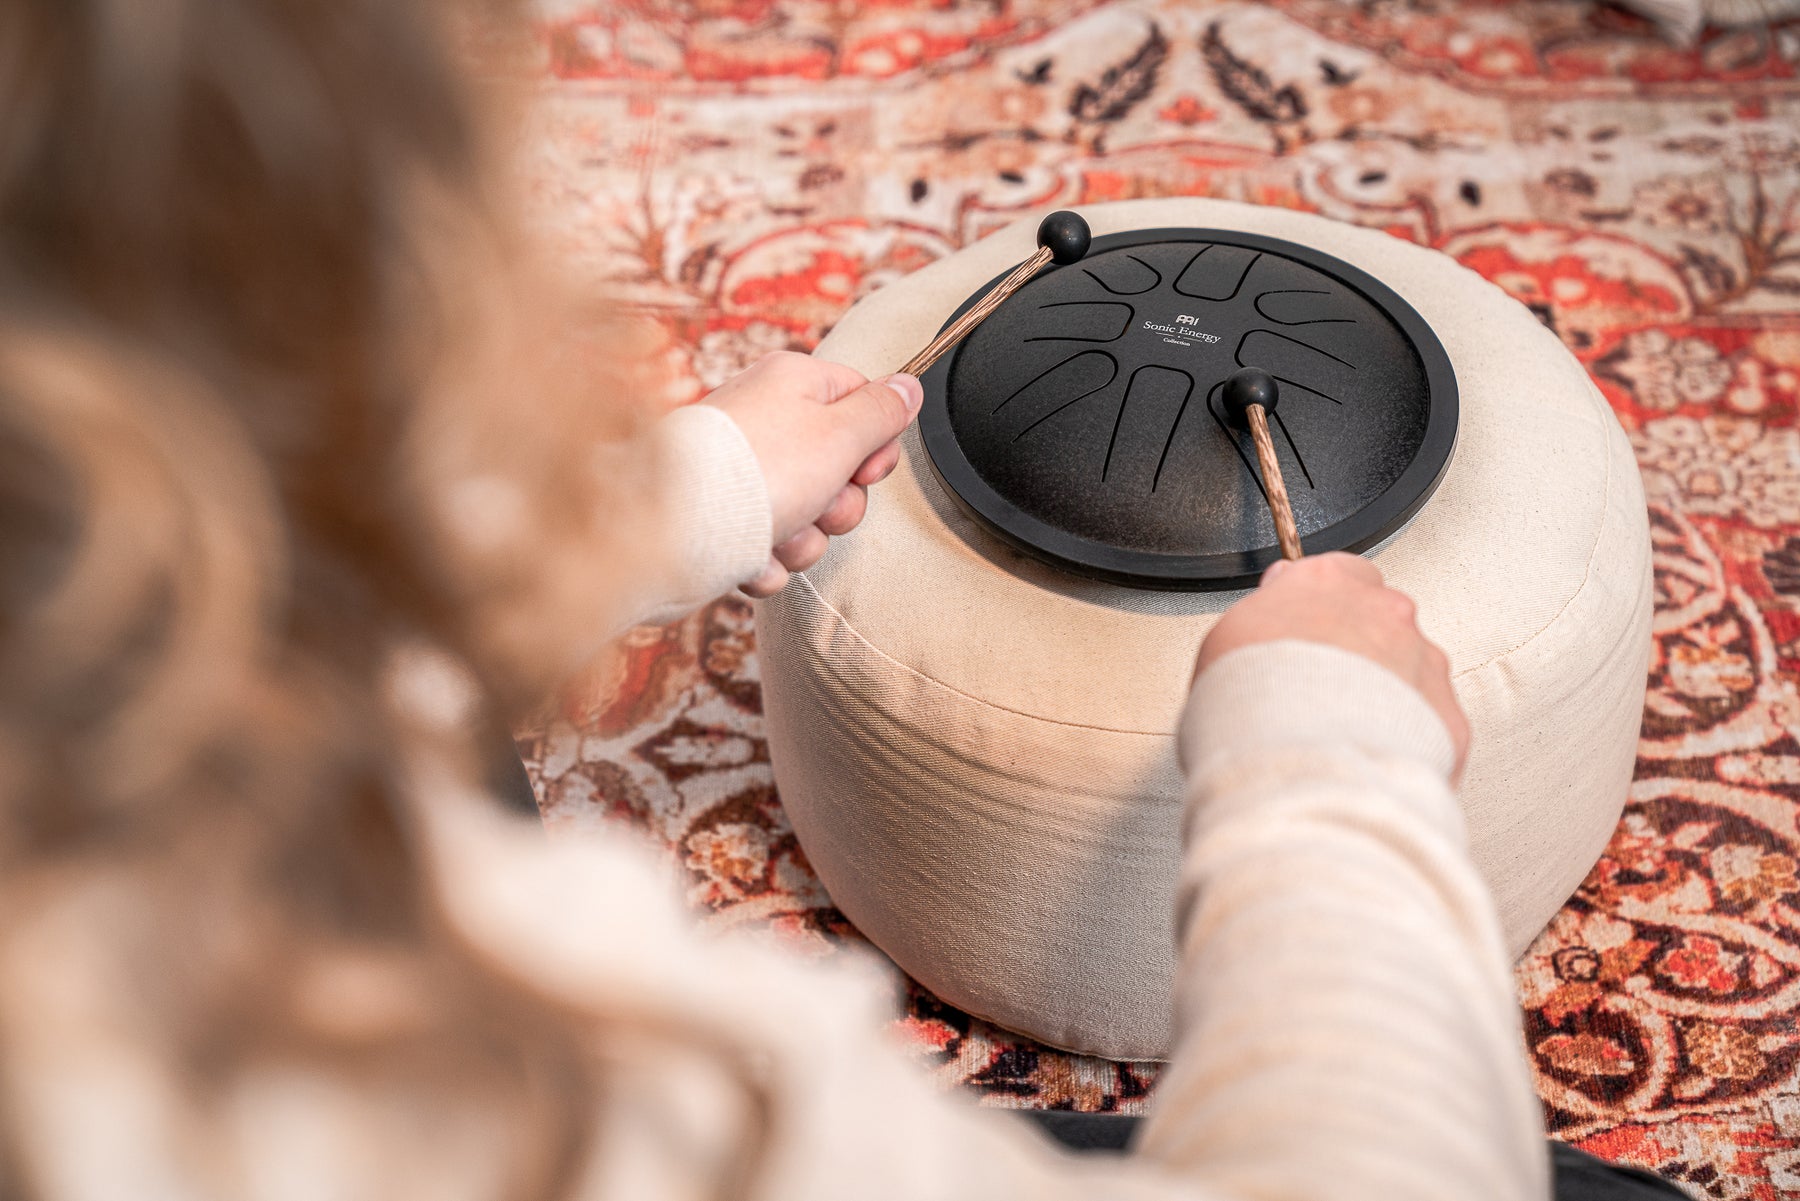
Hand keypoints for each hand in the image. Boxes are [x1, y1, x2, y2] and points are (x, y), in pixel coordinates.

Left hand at [702, 352, 921, 596]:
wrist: (671, 529)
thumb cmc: (755, 473)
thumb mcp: (839, 433)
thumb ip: (881, 411)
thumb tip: (908, 385)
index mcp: (793, 384)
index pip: (860, 401)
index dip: (875, 445)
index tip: (866, 471)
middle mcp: (763, 420)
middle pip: (836, 467)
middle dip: (838, 504)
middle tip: (820, 505)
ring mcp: (740, 472)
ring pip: (804, 514)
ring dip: (803, 538)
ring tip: (778, 534)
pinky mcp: (720, 517)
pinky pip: (766, 544)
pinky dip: (764, 558)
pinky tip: (749, 554)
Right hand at [1194, 553, 1468, 776]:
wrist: (1308, 765)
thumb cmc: (1261, 705)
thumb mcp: (1226, 643)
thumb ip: (1258, 624)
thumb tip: (1259, 631)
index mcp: (1328, 583)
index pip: (1337, 572)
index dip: (1319, 606)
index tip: (1305, 626)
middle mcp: (1385, 614)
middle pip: (1380, 622)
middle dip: (1357, 652)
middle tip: (1321, 689)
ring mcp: (1423, 663)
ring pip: (1411, 670)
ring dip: (1385, 695)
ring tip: (1343, 732)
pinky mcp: (1447, 716)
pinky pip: (1431, 723)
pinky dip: (1408, 739)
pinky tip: (1370, 756)